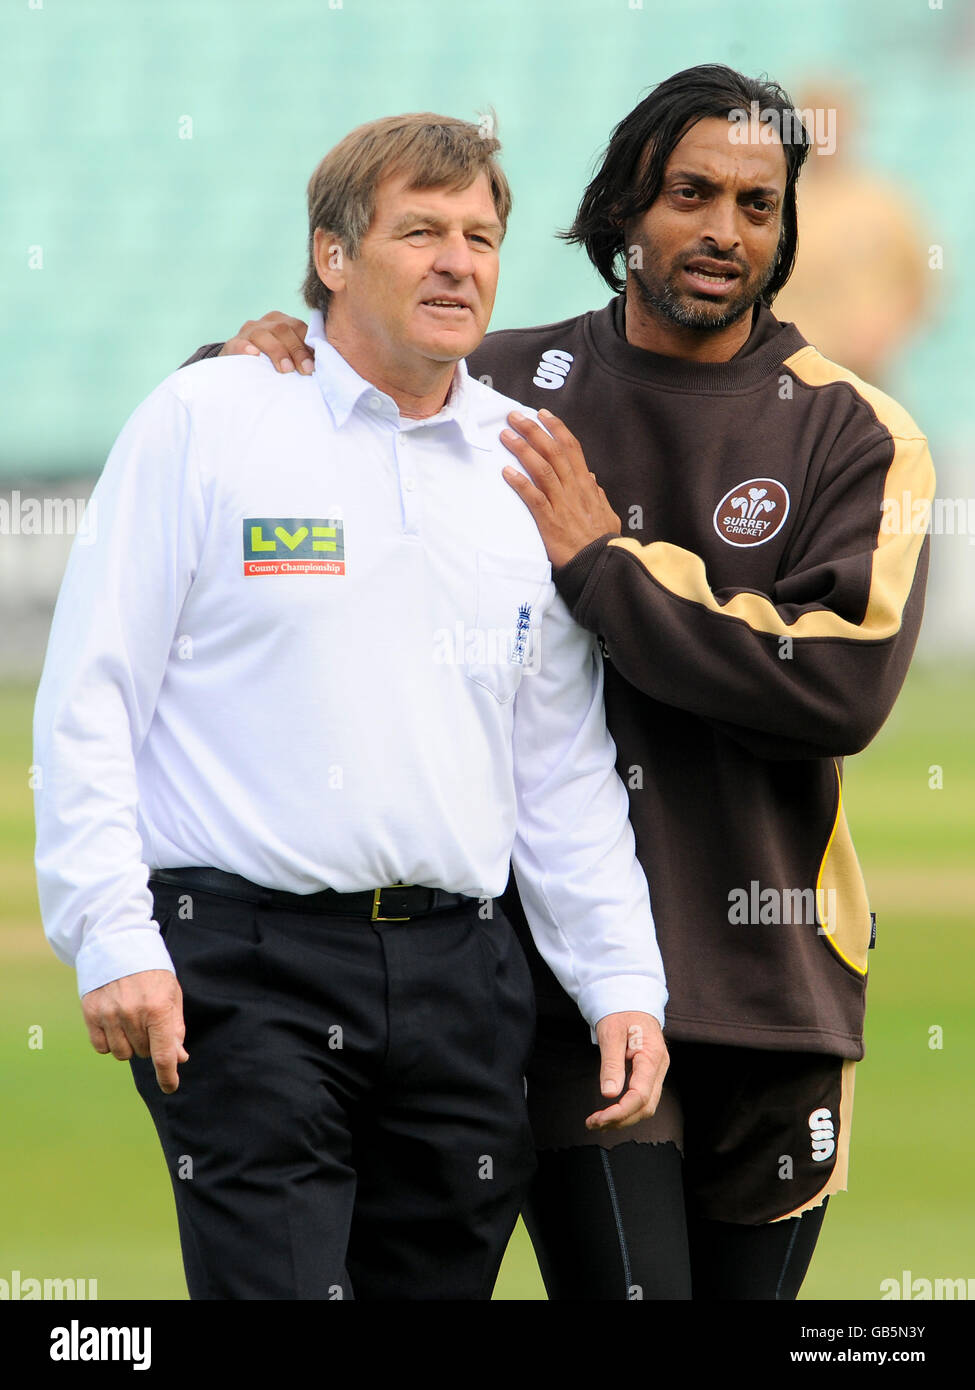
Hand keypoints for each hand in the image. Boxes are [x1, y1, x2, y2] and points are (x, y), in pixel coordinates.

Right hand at [81, 969, 188, 1093]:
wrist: (117, 943)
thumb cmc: (151, 970)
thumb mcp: (172, 993)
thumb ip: (175, 1027)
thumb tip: (178, 1058)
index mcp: (157, 1008)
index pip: (163, 1054)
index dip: (168, 1075)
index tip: (170, 1086)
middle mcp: (132, 1014)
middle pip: (144, 1053)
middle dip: (150, 1043)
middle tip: (149, 1021)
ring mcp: (109, 1014)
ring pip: (122, 1053)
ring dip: (130, 1044)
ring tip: (132, 1021)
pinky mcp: (91, 1013)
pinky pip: (101, 1047)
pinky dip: (110, 1041)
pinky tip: (115, 1023)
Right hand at [219, 311, 313, 375]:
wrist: (239, 370)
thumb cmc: (272, 366)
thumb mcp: (289, 358)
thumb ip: (304, 357)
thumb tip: (327, 367)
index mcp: (282, 323)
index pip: (299, 328)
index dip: (308, 345)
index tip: (316, 365)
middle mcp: (266, 323)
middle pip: (283, 329)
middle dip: (297, 350)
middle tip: (306, 370)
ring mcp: (248, 332)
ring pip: (263, 334)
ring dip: (277, 351)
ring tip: (285, 369)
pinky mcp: (232, 344)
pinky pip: (238, 344)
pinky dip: (246, 348)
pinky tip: (254, 354)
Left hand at [500, 408, 621, 567]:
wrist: (602, 566)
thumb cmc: (603, 543)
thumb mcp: (607, 514)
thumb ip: (598, 495)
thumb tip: (591, 478)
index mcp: (587, 486)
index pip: (572, 448)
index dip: (556, 429)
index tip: (543, 414)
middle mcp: (574, 490)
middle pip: (553, 451)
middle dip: (533, 430)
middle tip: (515, 416)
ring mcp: (562, 505)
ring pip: (542, 469)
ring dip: (523, 449)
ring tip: (506, 435)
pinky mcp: (550, 522)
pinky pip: (534, 498)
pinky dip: (520, 483)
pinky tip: (506, 472)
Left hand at [586, 1011, 668, 1130]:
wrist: (632, 1000)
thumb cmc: (621, 1013)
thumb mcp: (611, 1034)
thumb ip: (611, 1064)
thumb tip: (609, 1094)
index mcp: (652, 1056)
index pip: (640, 1095)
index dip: (620, 1112)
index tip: (600, 1118)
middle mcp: (659, 1067)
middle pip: (646, 1107)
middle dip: (621, 1120)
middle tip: (593, 1123)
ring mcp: (657, 1071)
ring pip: (646, 1106)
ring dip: (623, 1118)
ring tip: (598, 1121)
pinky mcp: (650, 1073)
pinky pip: (643, 1098)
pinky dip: (627, 1109)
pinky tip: (610, 1112)